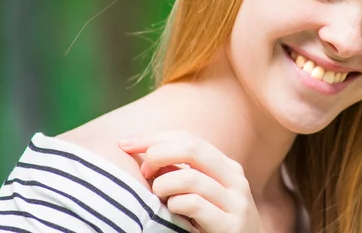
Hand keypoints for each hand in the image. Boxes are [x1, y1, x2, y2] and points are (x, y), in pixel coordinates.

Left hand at [118, 130, 263, 232]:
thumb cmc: (216, 224)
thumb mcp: (205, 194)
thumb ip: (184, 174)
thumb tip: (146, 154)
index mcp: (226, 166)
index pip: (188, 138)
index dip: (154, 137)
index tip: (126, 143)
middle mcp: (234, 178)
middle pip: (192, 148)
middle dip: (158, 153)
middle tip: (143, 171)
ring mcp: (235, 202)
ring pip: (191, 177)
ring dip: (164, 185)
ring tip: (158, 196)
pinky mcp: (230, 225)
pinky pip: (195, 205)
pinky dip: (176, 205)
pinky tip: (173, 211)